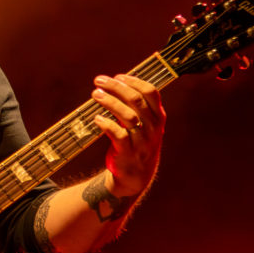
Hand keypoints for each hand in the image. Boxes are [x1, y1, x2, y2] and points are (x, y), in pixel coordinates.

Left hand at [91, 74, 165, 196]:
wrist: (136, 176)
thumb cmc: (137, 143)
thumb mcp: (144, 124)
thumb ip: (136, 106)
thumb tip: (117, 82)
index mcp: (158, 117)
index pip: (151, 92)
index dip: (134, 81)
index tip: (117, 76)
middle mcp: (152, 127)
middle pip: (136, 100)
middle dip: (116, 87)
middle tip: (99, 81)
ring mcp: (142, 141)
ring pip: (128, 116)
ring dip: (110, 102)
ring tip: (95, 94)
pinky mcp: (128, 153)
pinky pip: (118, 135)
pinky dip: (107, 124)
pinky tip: (96, 118)